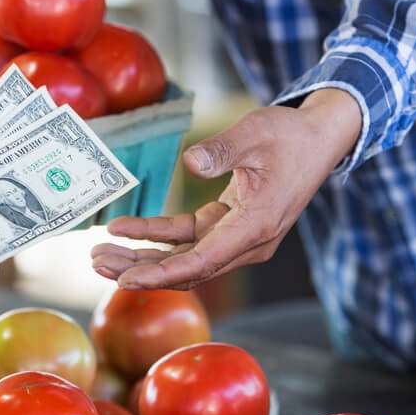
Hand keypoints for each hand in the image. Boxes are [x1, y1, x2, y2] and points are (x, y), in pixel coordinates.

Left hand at [91, 88, 361, 289]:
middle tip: (96, 264)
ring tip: (101, 255)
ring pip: (185, 258)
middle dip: (141, 270)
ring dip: (144, 258)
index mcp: (255, 226)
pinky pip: (189, 238)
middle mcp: (248, 242)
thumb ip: (222, 149)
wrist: (319, 138)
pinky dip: (157, 236)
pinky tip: (126, 229)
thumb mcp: (254, 133)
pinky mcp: (230, 226)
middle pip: (187, 268)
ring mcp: (239, 237)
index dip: (162, 274)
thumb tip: (191, 162)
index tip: (127, 280)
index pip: (201, 262)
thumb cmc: (290, 136)